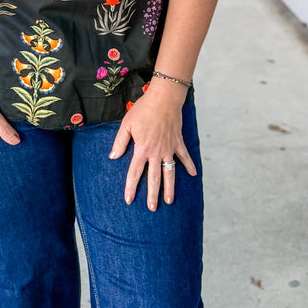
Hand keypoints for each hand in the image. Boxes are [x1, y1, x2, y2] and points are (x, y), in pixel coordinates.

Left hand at [109, 85, 195, 209]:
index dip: (131, 187)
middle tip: (152, 208)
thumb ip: (120, 142)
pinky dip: (189, 165)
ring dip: (170, 187)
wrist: (163, 99)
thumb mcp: (127, 124)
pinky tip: (194, 175)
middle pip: (154, 178)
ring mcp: (169, 149)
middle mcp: (156, 152)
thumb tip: (113, 157)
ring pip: (170, 172)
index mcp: (142, 149)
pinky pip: (185, 156)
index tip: (129, 200)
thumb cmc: (143, 110)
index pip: (135, 172)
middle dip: (152, 195)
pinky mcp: (178, 142)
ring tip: (169, 200)